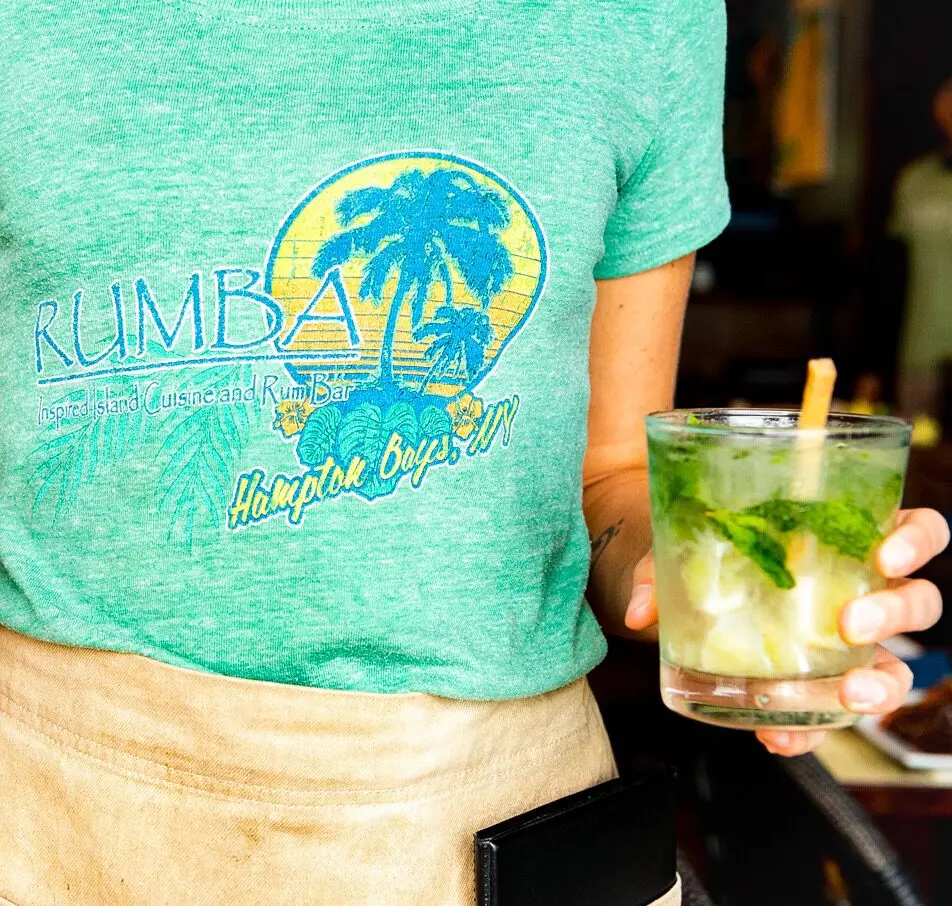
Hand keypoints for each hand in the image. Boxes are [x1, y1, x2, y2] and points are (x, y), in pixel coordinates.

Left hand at [624, 509, 949, 756]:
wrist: (689, 575)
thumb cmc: (707, 545)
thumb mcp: (682, 544)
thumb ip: (660, 572)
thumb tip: (640, 614)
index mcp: (848, 536)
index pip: (914, 530)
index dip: (916, 540)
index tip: (886, 554)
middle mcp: (862, 588)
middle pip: (917, 601)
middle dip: (896, 614)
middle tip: (851, 624)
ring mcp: (849, 642)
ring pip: (898, 666)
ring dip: (881, 685)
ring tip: (847, 695)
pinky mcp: (821, 684)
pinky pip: (833, 712)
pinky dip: (813, 731)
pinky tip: (779, 737)